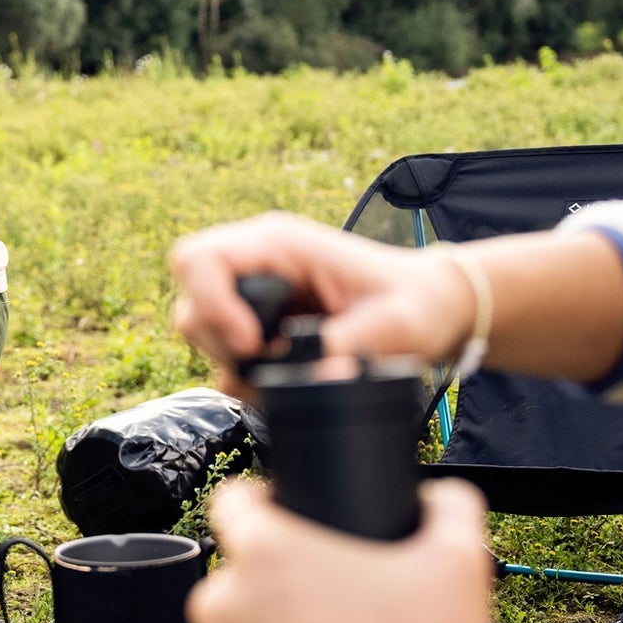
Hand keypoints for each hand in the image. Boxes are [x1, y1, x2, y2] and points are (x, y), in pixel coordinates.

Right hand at [168, 213, 474, 393]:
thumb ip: (352, 347)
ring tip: (281, 371)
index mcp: (279, 244)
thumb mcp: (396, 325)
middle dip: (220, 342)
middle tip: (268, 363)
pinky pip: (220, 351)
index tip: (252, 345)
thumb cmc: (416, 304)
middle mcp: (256, 262)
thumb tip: (314, 378)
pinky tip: (282, 378)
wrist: (430, 309)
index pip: (199, 260)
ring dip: (229, 359)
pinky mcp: (257, 322)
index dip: (211, 306)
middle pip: (191, 301)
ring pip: (198, 328)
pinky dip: (242, 374)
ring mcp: (252, 292)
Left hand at [187, 478, 495, 622]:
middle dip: (278, 582)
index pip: (233, 501)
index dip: (263, 503)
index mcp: (266, 552)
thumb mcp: (461, 559)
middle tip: (336, 606)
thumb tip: (438, 498)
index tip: (289, 520)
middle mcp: (224, 603)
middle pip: (239, 572)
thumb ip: (448, 505)